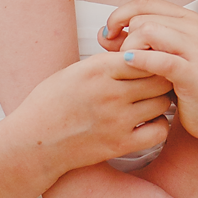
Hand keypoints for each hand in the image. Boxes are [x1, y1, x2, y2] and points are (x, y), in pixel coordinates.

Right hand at [20, 50, 173, 174]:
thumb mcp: (76, 70)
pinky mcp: (120, 144)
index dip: (152, 57)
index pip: (144, 55)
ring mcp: (117, 120)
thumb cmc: (51, 103)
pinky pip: (159, 131)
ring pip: (162, 103)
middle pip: (159, 78)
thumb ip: (108, 62)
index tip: (153, 60)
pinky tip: (149, 121)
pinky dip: (159, 125)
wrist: (34, 142)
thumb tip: (138, 53)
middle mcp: (110, 93)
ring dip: (162, 99)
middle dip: (163, 76)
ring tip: (153, 99)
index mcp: (97, 69)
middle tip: (160, 79)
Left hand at [101, 0, 197, 143]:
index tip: (108, 34)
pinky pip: (161, 60)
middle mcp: (193, 28)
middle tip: (122, 60)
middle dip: (123, 38)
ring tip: (129, 68)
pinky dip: (140, 61)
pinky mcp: (194, 73)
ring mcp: (196, 49)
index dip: (119, 14)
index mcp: (186, 19)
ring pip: (147, 32)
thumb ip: (134, 43)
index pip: (144, 2)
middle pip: (141, 18)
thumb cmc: (191, 86)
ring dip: (129, 50)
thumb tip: (103, 34)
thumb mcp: (161, 58)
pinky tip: (129, 66)